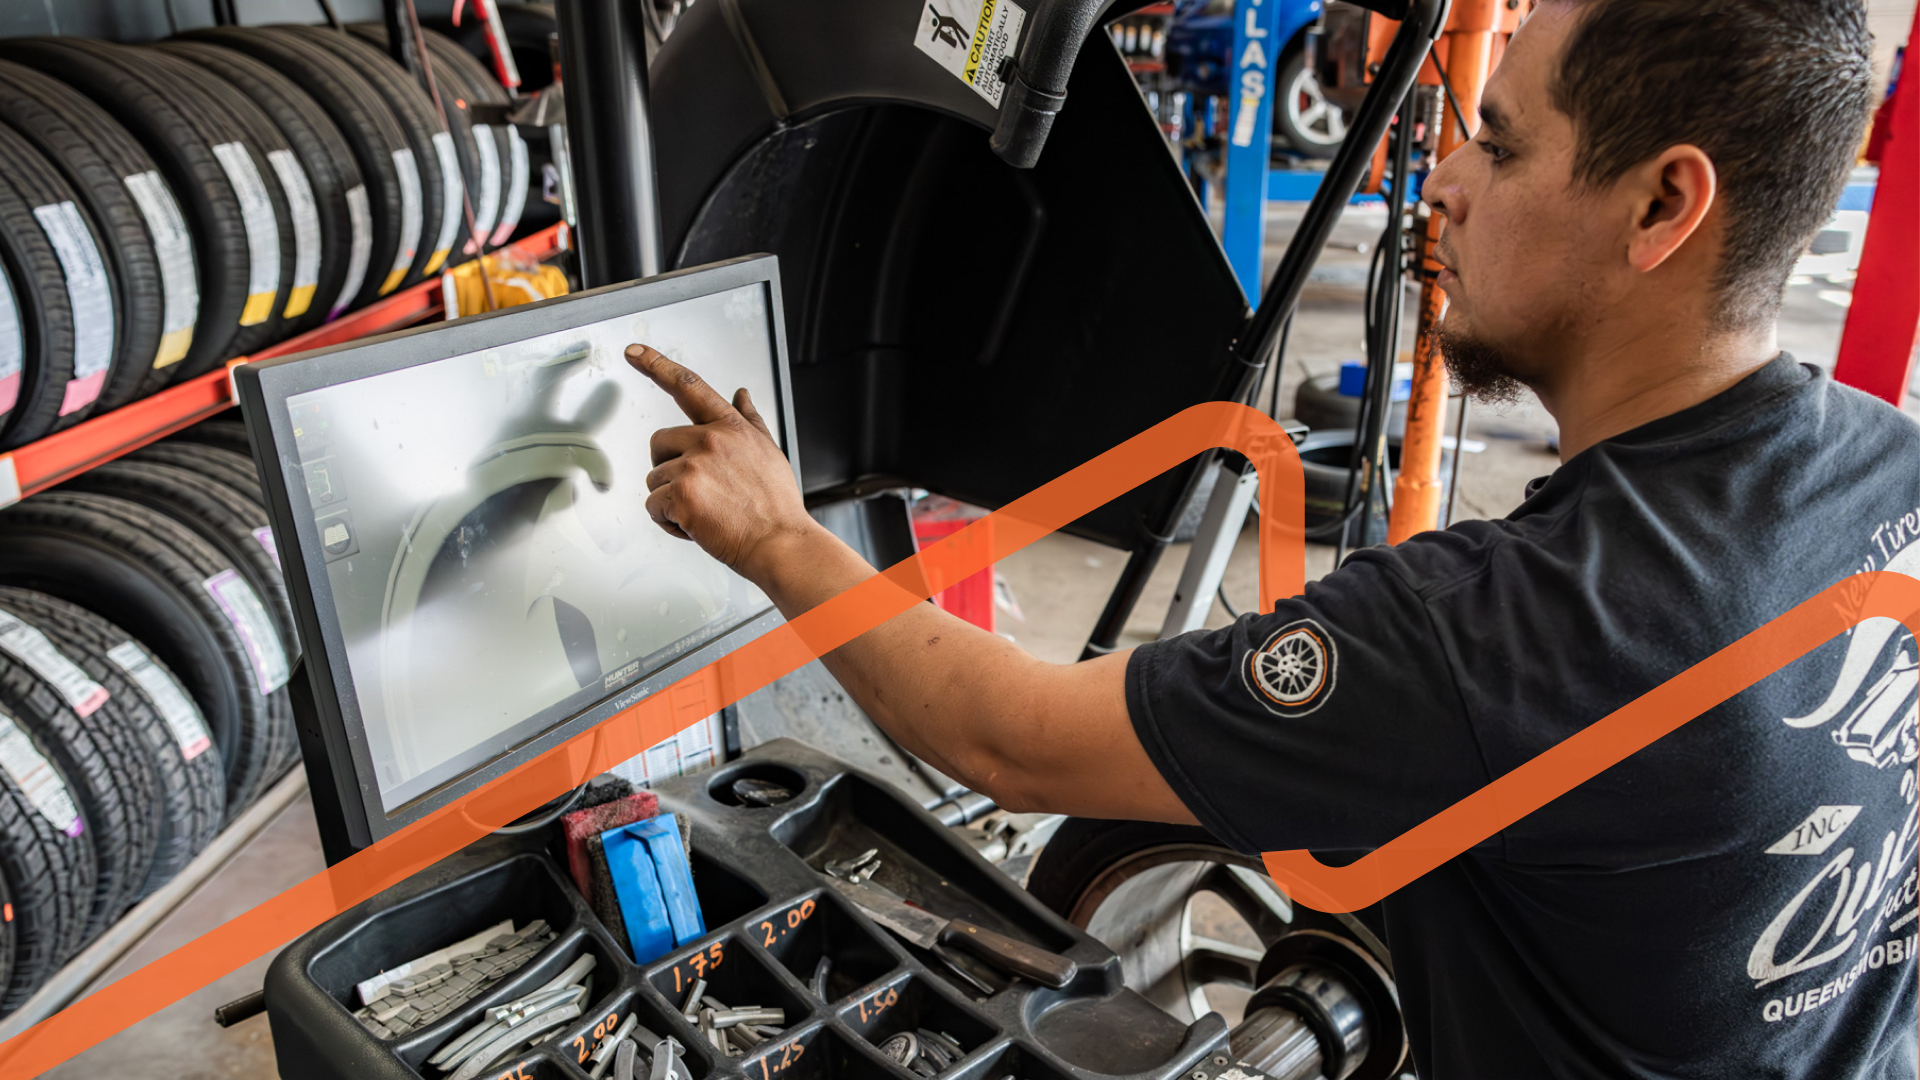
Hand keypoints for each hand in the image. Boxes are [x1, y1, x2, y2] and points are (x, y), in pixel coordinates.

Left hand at [625, 344, 816, 577]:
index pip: (688, 385)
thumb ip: (749, 419)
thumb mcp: (768, 452)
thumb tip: (741, 394)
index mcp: (731, 427)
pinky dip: (667, 521)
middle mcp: (711, 439)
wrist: (780, 543)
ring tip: (706, 512)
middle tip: (697, 490)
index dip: (656, 364)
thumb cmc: (776, 506)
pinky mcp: (681, 494)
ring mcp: (694, 465)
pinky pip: (653, 506)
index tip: (634, 352)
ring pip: (654, 479)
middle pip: (659, 442)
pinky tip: (696, 525)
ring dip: (670, 500)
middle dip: (668, 467)